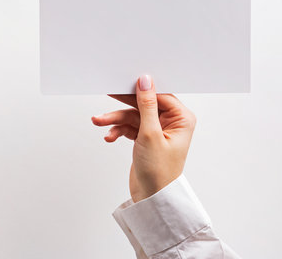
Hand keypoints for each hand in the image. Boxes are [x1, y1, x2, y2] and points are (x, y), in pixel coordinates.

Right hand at [91, 74, 196, 201]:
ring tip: (100, 121)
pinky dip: (119, 130)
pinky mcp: (146, 138)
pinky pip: (129, 127)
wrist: (151, 199)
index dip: (141, 90)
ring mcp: (158, 130)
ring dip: (116, 119)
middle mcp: (171, 123)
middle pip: (144, 104)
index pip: (160, 96)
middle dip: (124, 105)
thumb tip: (145, 81)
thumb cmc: (159, 172)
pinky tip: (110, 136)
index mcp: (181, 119)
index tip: (123, 85)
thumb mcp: (151, 134)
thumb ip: (147, 105)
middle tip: (108, 96)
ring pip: (133, 116)